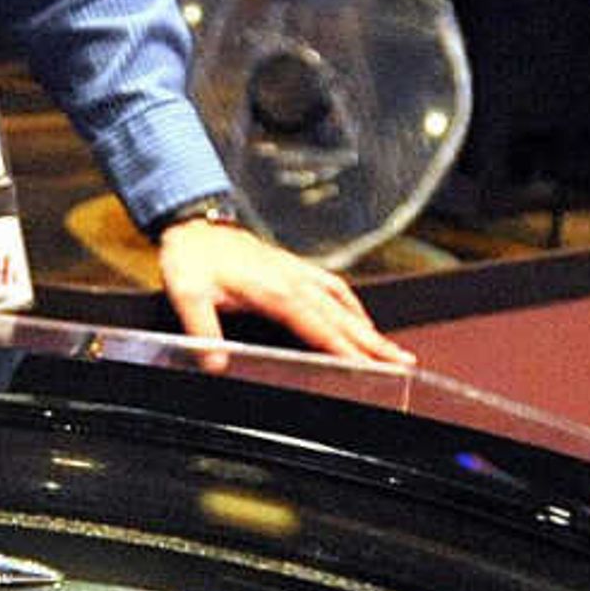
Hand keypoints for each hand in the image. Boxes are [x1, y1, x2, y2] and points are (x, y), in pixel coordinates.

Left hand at [153, 217, 412, 369]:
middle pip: (342, 317)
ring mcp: (296, 272)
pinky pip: (333, 286)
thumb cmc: (191, 257)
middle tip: (402, 363)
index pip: (318, 326)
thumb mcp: (188, 293)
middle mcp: (293, 280)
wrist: (192, 223)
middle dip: (373, 342)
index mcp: (274, 290)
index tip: (369, 367)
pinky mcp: (293, 267)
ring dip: (368, 326)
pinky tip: (358, 318)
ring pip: (343, 302)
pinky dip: (351, 305)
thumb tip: (215, 364)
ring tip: (391, 350)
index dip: (344, 349)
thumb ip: (203, 331)